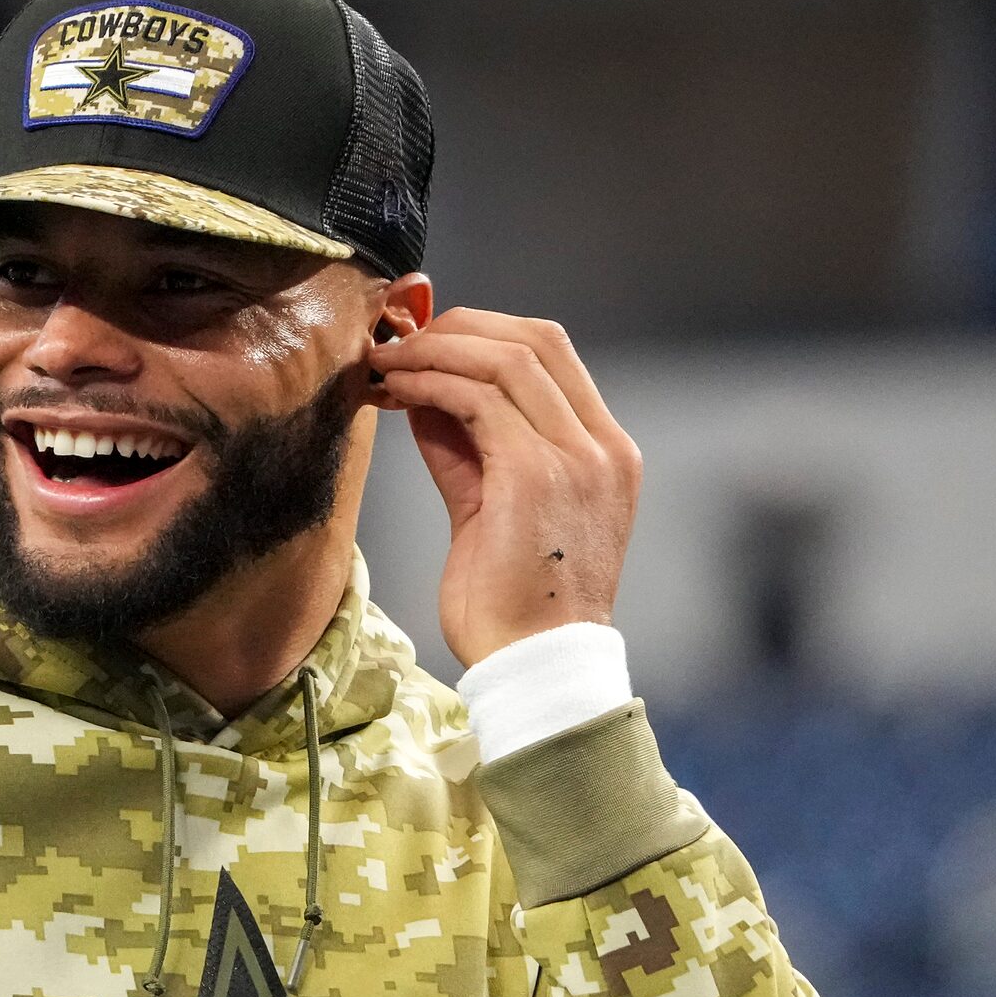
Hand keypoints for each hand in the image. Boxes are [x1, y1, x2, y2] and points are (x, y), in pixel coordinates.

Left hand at [371, 308, 641, 667]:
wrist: (532, 668)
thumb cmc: (514, 605)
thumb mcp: (494, 510)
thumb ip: (470, 449)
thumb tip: (427, 393)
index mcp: (608, 453)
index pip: (555, 356)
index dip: (487, 332)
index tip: (430, 340)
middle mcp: (602, 447)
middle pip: (535, 340)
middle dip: (459, 328)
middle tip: (400, 340)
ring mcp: (575, 457)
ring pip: (505, 359)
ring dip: (436, 351)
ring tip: (387, 362)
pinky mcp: (533, 474)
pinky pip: (477, 400)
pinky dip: (431, 383)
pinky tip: (396, 390)